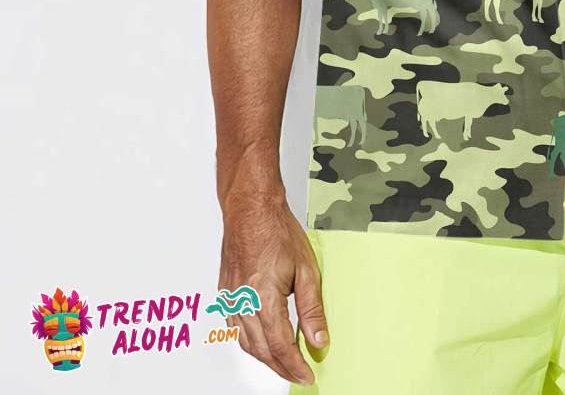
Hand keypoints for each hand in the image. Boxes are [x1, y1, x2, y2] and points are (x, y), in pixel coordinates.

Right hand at [219, 192, 328, 384]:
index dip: (294, 365)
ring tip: (285, 361)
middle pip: (261, 350)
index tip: (307, 375)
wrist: (251, 209)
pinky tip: (262, 340)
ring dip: (265, 357)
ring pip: (245, 342)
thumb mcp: (306, 269)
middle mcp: (242, 303)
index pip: (280, 346)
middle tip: (299, 373)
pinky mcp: (225, 293)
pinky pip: (235, 328)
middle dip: (281, 366)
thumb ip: (312, 309)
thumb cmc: (277, 230)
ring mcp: (230, 299)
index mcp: (263, 298)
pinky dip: (250, 340)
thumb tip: (319, 340)